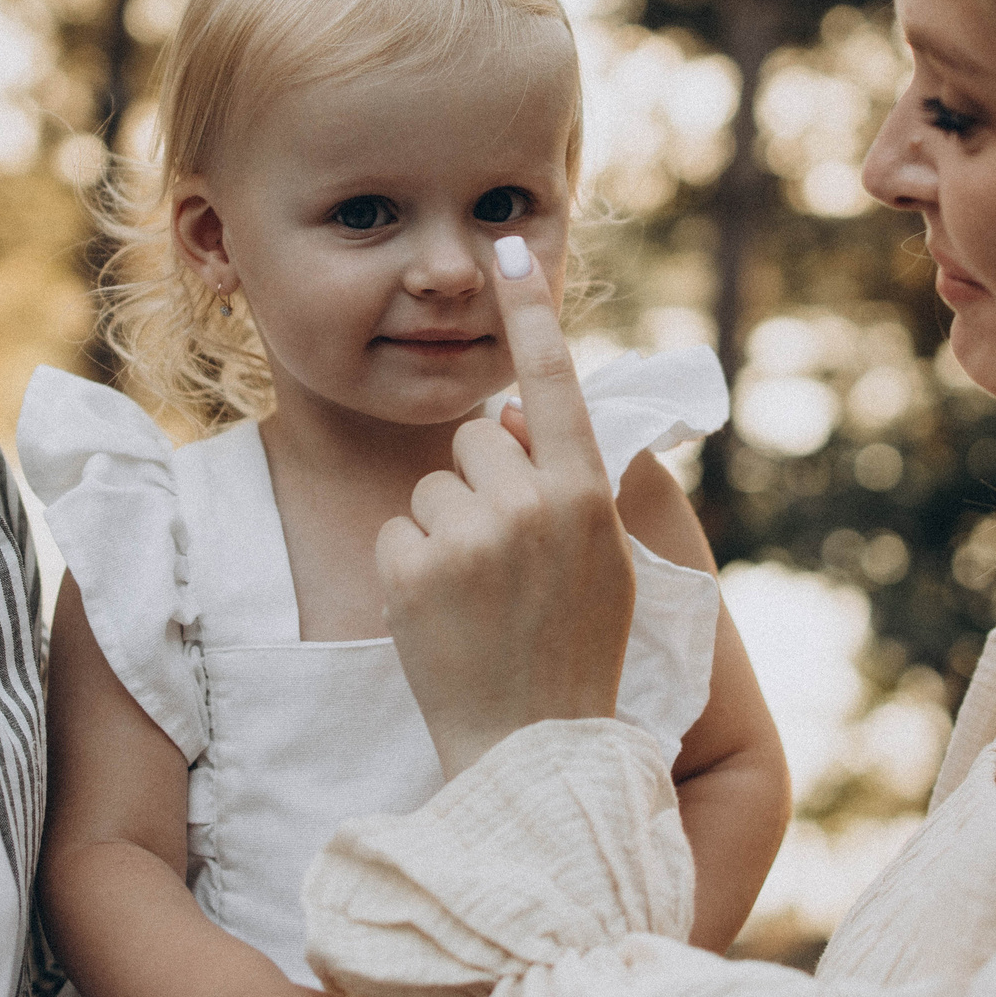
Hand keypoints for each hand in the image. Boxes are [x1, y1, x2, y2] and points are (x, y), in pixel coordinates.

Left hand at [376, 234, 635, 777]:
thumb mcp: (599, 560)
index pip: (555, 384)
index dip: (530, 312)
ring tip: (477, 598)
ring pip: (431, 486)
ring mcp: (469, 537)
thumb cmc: (573, 652)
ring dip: (443, 531)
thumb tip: (510, 414)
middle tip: (505, 564)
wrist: (532, 749)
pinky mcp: (413, 569)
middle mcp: (530, 506)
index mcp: (585, 497)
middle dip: (480, 485)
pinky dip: (408, 568)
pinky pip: (396, 530)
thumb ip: (564, 480)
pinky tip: (441, 616)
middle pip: (476, 441)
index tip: (507, 247)